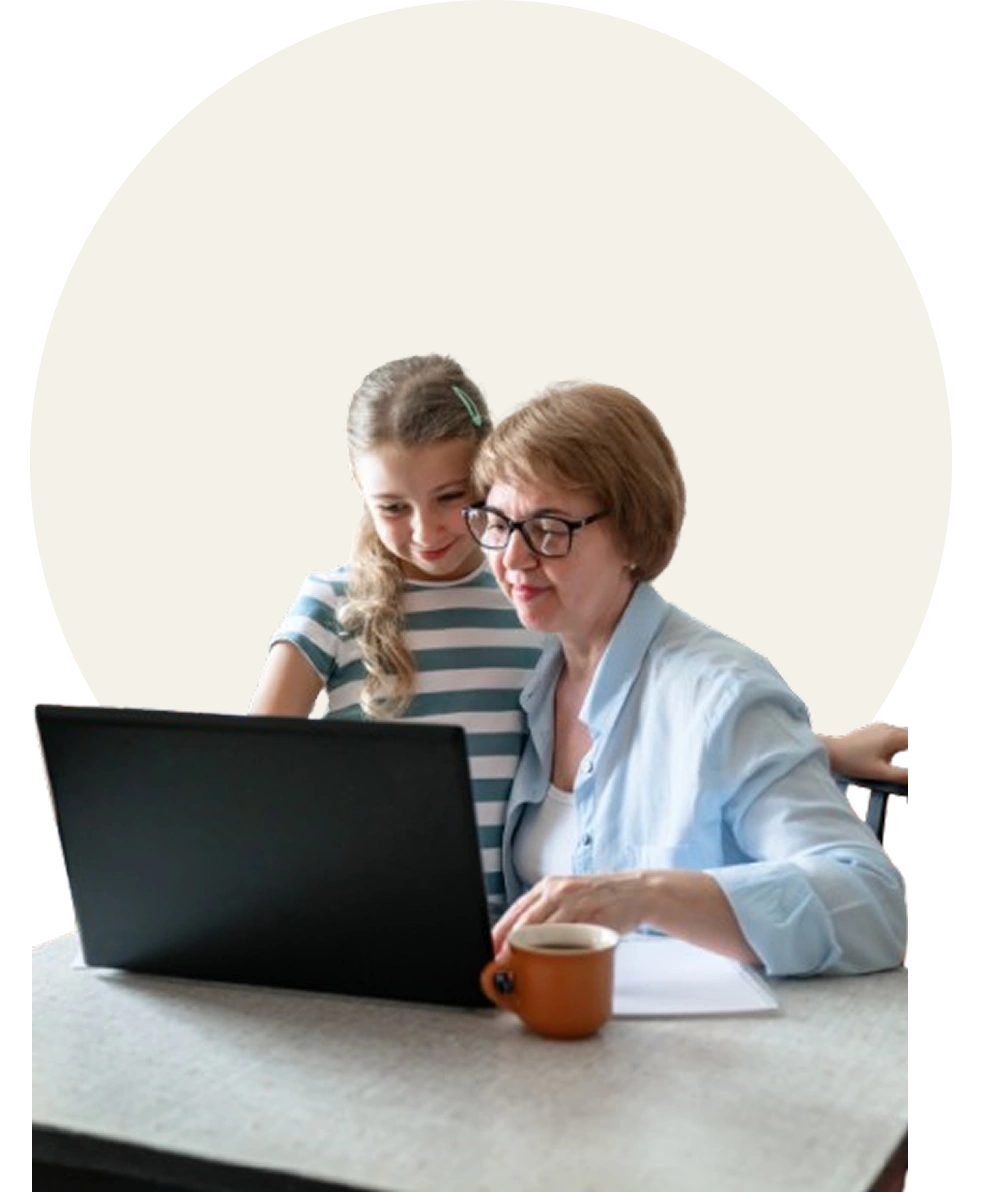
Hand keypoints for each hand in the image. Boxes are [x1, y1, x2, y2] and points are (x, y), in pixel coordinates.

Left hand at [491, 872, 651, 954]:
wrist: (635, 892)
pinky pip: (571, 935)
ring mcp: (574, 901)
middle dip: (510, 944)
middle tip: (502, 964)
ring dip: (531, 950)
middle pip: (525, 920)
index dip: (499, 932)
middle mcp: (557, 890)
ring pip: (545, 929)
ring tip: (522, 966)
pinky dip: (559, 950)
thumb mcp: (567, 899)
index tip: (490, 950)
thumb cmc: (598, 900)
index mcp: (547, 887)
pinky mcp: (592, 915)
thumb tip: (519, 940)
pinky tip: (553, 960)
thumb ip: (546, 915)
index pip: (515, 911)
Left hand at [825, 722, 909, 784]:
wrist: (831, 751)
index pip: (913, 742)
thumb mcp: (880, 773)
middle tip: (905, 771)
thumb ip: (902, 776)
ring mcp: (880, 727)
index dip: (911, 756)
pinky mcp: (873, 729)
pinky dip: (897, 743)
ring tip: (899, 761)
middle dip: (908, 750)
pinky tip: (891, 756)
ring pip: (902, 735)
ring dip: (904, 747)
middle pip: (909, 737)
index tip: (909, 772)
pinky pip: (892, 734)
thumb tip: (912, 778)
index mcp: (894, 737)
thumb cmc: (853, 762)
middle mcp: (889, 728)